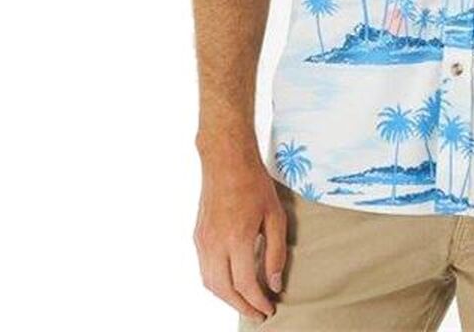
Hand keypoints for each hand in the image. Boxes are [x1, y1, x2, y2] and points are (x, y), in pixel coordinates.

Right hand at [194, 152, 286, 319]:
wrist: (226, 160)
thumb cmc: (254, 183)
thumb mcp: (275, 216)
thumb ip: (275, 252)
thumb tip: (274, 283)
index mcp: (237, 238)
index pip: (246, 284)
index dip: (258, 302)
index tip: (269, 308)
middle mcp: (216, 244)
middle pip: (224, 291)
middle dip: (242, 307)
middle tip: (258, 314)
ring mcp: (203, 241)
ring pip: (210, 284)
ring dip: (227, 299)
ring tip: (246, 303)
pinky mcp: (198, 236)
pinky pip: (204, 270)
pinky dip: (217, 283)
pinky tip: (231, 283)